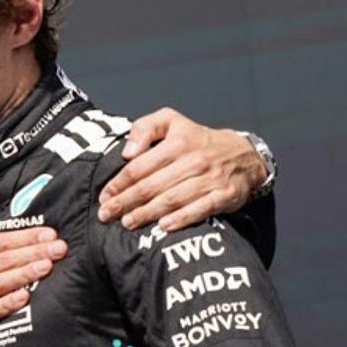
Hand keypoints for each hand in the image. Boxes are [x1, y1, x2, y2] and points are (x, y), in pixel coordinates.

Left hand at [97, 107, 267, 231]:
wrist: (242, 154)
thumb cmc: (196, 139)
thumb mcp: (171, 120)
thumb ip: (145, 128)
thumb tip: (127, 151)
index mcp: (177, 141)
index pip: (139, 166)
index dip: (119, 183)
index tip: (105, 196)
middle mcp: (194, 160)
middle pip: (152, 185)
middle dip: (126, 202)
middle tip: (107, 215)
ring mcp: (210, 178)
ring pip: (172, 199)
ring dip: (147, 213)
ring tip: (127, 222)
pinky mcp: (225, 195)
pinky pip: (201, 209)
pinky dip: (182, 218)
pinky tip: (163, 226)